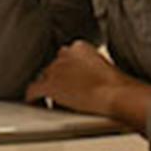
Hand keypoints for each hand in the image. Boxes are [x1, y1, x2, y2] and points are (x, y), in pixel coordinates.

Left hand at [26, 41, 150, 130]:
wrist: (116, 93)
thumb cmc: (117, 85)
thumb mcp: (104, 66)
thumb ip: (90, 67)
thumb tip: (86, 79)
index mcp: (79, 47)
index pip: (66, 56)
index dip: (67, 70)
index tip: (71, 78)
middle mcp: (65, 54)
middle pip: (54, 67)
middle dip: (58, 78)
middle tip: (65, 92)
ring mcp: (56, 69)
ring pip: (44, 78)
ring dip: (49, 88)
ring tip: (54, 100)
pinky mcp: (50, 86)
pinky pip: (33, 91)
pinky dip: (33, 98)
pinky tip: (34, 103)